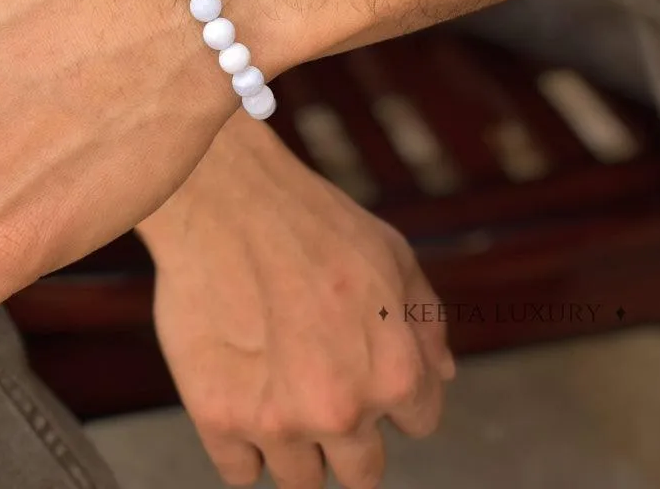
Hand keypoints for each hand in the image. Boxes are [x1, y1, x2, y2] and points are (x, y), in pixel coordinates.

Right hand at [137, 113, 453, 488]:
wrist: (224, 197)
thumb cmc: (309, 220)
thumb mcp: (393, 255)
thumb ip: (427, 323)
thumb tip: (442, 374)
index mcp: (395, 374)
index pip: (416, 425)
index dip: (390, 394)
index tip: (358, 366)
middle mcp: (342, 410)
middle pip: (360, 472)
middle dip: (346, 433)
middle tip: (314, 379)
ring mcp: (277, 420)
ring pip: (300, 479)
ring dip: (293, 442)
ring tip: (272, 382)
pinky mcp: (217, 417)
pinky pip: (239, 472)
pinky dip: (241, 444)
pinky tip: (238, 393)